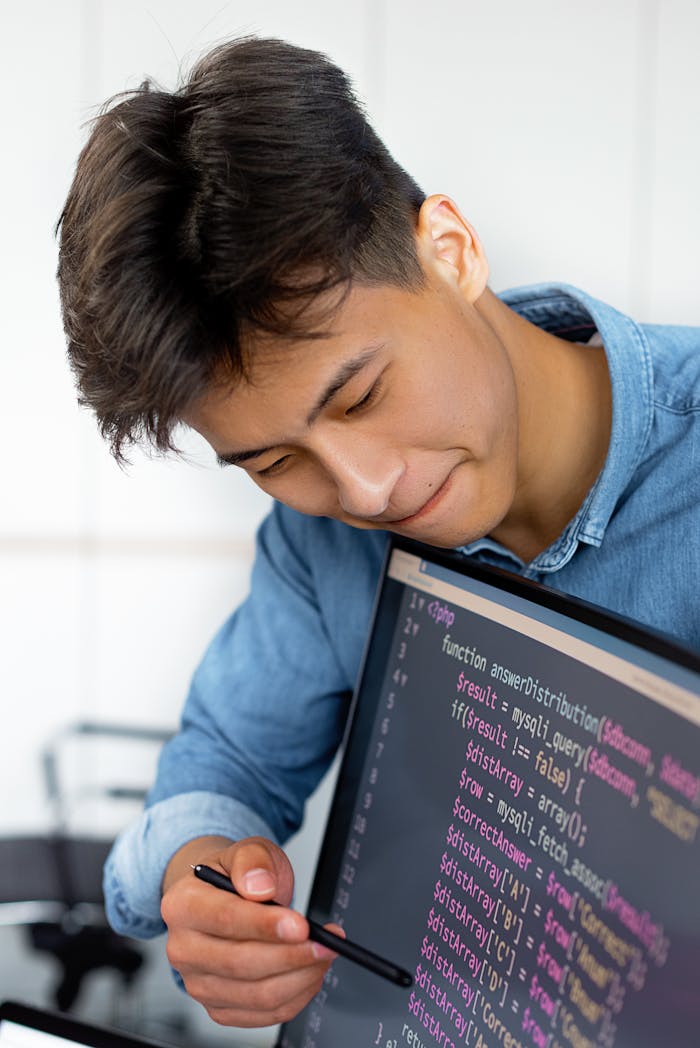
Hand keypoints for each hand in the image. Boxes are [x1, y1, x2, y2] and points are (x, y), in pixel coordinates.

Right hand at [161, 835, 339, 1026]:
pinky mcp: (218, 1007)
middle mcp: (183, 949)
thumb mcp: (248, 850)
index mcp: (182, 905)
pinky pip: (263, 1014)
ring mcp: (198, 983)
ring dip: (301, 977)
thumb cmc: (237, 876)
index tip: (301, 926)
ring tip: (323, 953)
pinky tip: (309, 973)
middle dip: (293, 955)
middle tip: (325, 942)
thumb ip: (253, 861)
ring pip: (257, 994)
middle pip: (242, 963)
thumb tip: (260, 887)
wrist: (225, 897)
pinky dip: (296, 996)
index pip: (226, 920)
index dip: (266, 926)